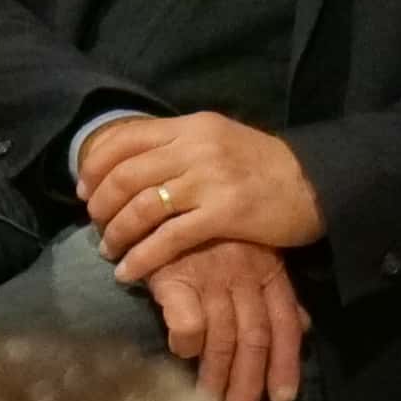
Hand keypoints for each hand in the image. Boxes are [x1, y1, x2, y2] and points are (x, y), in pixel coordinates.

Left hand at [82, 112, 325, 277]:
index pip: (125, 139)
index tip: (84, 190)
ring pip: (141, 208)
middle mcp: (196, 148)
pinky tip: (129, 273)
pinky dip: (141, 258)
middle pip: (126, 176)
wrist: (316, 184)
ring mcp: (210, 180)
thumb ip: (181, 147)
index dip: (95, 166)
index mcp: (192, 127)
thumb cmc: (266, 167)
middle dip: (100, 206)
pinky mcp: (224, 214)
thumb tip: (136, 165)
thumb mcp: (221, 141)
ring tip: (110, 252)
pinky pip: (168, 239)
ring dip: (116, 234)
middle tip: (95, 227)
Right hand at [148, 241, 310, 400]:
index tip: (282, 399)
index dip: (285, 363)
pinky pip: (188, 322)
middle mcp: (245, 277)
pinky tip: (181, 356)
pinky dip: (187, 344)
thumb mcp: (253, 254)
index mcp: (268, 271)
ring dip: (217, 378)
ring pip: (223, 339)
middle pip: (255, 339)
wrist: (166, 196)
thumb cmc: (209, 231)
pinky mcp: (176, 277)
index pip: (284, 324)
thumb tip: (303, 326)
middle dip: (248, 383)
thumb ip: (274, 292)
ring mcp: (212, 277)